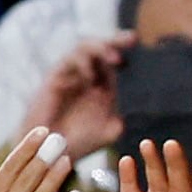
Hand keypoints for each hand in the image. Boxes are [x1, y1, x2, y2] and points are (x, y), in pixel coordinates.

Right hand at [22, 36, 126, 155]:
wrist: (54, 153)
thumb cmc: (79, 142)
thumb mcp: (109, 132)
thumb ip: (122, 118)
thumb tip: (130, 111)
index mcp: (101, 82)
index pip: (114, 58)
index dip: (124, 47)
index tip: (137, 42)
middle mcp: (86, 74)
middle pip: (101, 47)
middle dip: (117, 40)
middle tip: (132, 38)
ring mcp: (70, 74)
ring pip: (84, 47)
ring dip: (101, 49)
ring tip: (115, 59)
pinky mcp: (54, 78)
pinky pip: (68, 61)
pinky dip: (82, 65)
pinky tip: (91, 77)